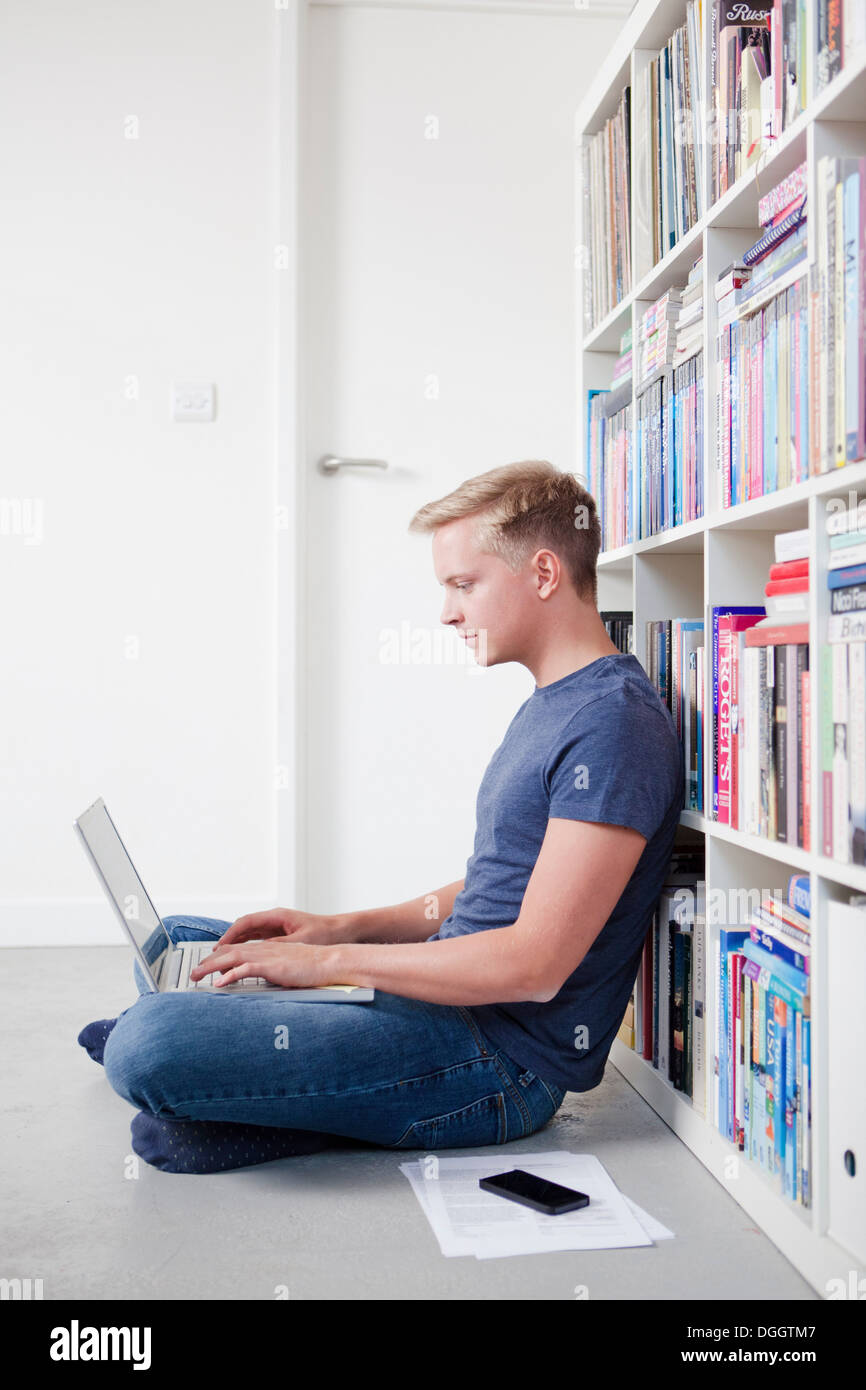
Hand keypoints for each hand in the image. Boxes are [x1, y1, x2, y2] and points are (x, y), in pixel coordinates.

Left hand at [189, 938, 340, 990]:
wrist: (330, 962)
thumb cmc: (315, 967)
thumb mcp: (289, 967)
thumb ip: (274, 971)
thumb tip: (265, 979)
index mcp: (268, 948)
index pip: (238, 949)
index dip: (220, 956)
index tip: (207, 964)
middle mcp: (264, 949)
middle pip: (229, 951)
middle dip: (209, 961)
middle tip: (194, 971)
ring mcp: (267, 956)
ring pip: (232, 958)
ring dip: (211, 967)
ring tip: (197, 976)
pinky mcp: (272, 966)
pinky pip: (245, 969)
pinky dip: (229, 975)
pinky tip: (219, 984)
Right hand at [215, 907, 343, 949]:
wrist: (342, 931)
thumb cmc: (326, 934)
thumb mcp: (301, 941)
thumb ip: (279, 946)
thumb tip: (258, 951)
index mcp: (277, 916)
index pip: (246, 923)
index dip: (230, 935)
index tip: (219, 947)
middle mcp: (274, 919)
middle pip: (244, 928)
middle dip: (228, 941)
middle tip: (213, 956)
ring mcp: (277, 927)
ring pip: (249, 935)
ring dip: (235, 946)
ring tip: (220, 959)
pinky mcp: (281, 936)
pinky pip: (258, 941)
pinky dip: (246, 949)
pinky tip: (239, 960)